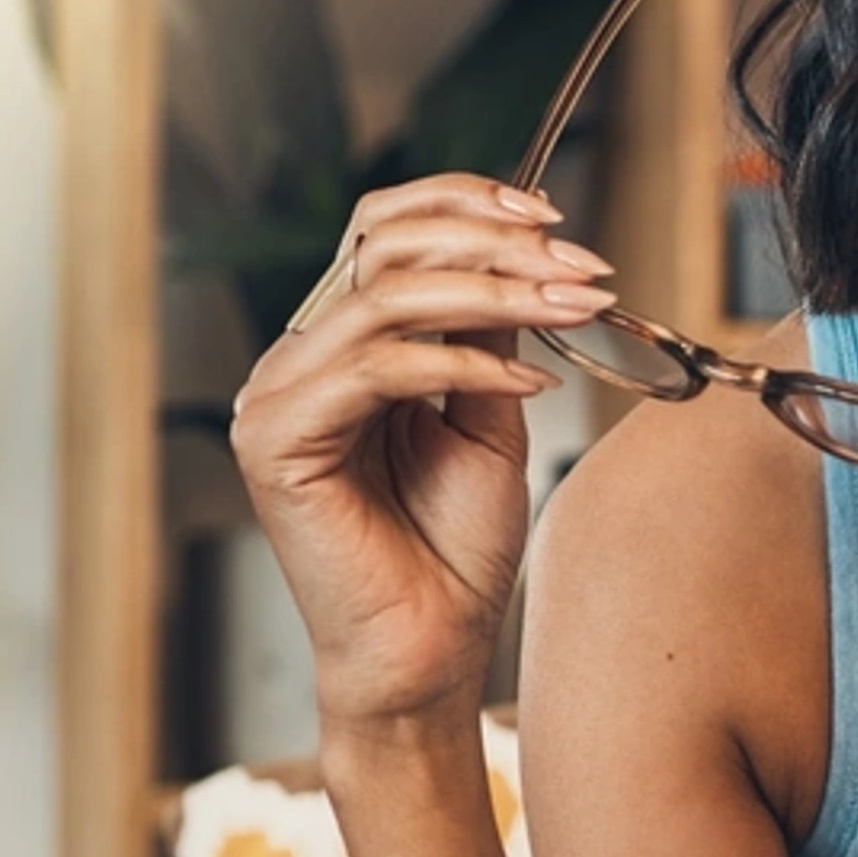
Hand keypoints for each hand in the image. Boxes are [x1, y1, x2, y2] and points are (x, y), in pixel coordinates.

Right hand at [226, 175, 619, 731]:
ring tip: (572, 310)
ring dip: (496, 292)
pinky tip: (527, 386)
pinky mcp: (275, 443)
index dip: (465, 203)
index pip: (383, 229)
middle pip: (382, 243)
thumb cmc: (454, 549)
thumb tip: (526, 250)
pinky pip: (375, 368)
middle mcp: (298, 360)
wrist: (432, 652)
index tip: (556, 221)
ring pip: (384, 295)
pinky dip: (462, 362)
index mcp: (341, 344)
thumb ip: (489, 332)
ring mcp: (277, 398)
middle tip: (581, 269)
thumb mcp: (490, 413)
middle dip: (496, 243)